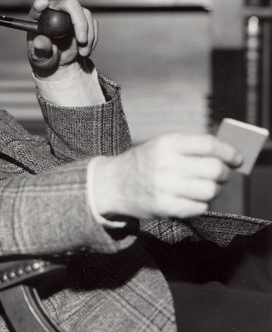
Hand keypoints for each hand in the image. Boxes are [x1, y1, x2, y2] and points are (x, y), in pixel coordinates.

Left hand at [26, 0, 97, 76]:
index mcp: (38, 18)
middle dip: (79, 22)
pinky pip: (93, 23)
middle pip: (70, 4)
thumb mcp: (40, 57)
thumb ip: (40, 49)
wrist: (58, 62)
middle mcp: (55, 11)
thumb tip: (40, 42)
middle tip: (82, 41)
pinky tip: (86, 51)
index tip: (42, 4)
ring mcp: (70, 14)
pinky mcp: (82, 20)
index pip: (38, 6)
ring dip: (89, 34)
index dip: (40, 4)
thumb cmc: (44, 57)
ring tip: (83, 53)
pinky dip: (92, 38)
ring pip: (85, 14)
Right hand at [92, 133, 243, 219]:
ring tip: (205, 187)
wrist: (113, 183)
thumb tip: (226, 155)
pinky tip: (191, 198)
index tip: (237, 158)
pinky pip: (199, 207)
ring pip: (210, 191)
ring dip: (214, 190)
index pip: (209, 145)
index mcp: (167, 142)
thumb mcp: (161, 145)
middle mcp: (166, 162)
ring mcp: (165, 186)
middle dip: (224, 173)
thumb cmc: (144, 162)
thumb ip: (190, 147)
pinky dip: (201, 204)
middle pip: (214, 169)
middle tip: (221, 175)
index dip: (229, 152)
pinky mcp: (165, 206)